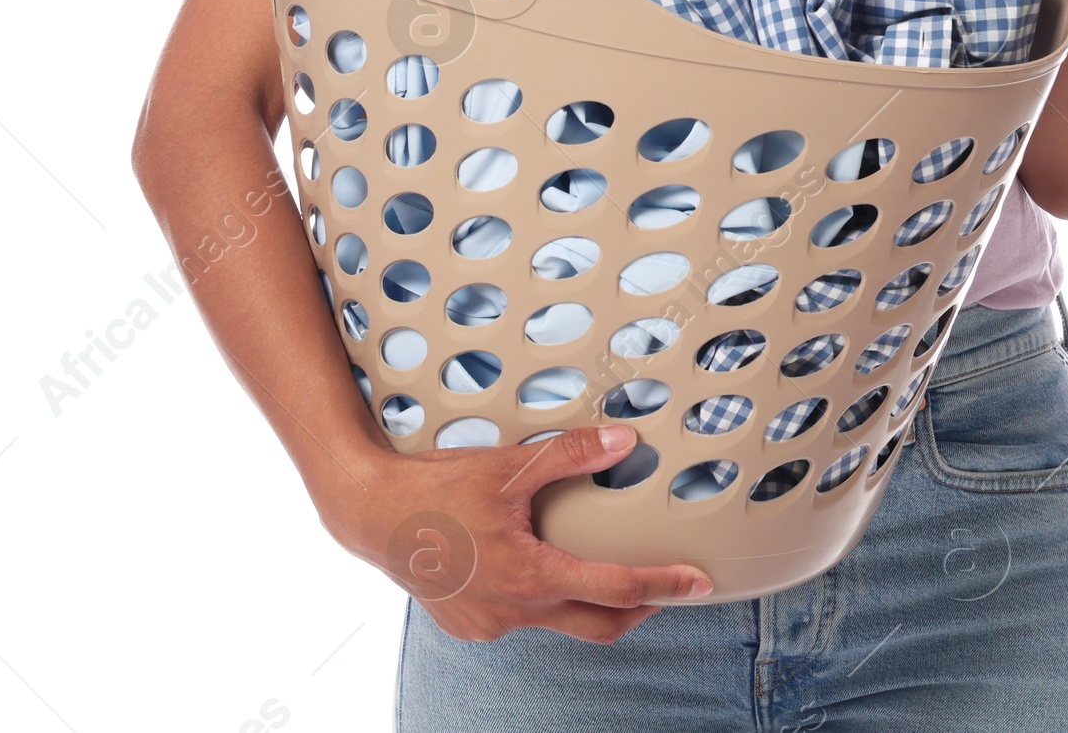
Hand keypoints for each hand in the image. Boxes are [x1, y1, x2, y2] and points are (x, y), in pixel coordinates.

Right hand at [320, 423, 712, 642]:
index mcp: (530, 577)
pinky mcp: (469, 625)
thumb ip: (570, 455)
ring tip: (596, 564)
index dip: (664, 586)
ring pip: (555, 622)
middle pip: (596, 625)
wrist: (369, 515)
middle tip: (666, 588)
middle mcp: (514, 612)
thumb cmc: (435, 490)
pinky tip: (530, 565)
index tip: (698, 583)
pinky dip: (537, 598)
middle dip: (638, 609)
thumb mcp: (508, 466)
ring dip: (582, 600)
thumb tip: (624, 443)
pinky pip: (518, 619)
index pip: (616, 590)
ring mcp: (489, 625)